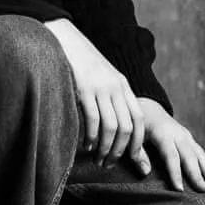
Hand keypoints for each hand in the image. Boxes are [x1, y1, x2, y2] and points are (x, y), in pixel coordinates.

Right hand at [40, 19, 140, 160]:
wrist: (65, 40)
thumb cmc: (81, 65)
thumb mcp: (103, 80)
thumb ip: (111, 100)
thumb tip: (116, 129)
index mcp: (123, 87)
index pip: (139, 119)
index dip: (138, 143)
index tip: (134, 160)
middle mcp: (116, 88)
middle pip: (127, 128)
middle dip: (120, 151)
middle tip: (110, 164)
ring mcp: (101, 88)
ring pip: (111, 127)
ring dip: (106, 149)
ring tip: (98, 159)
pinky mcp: (84, 89)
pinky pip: (93, 120)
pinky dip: (92, 137)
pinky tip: (87, 145)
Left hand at [126, 99, 204, 191]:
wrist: (149, 108)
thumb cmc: (138, 124)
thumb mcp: (134, 134)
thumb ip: (137, 153)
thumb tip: (145, 173)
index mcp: (163, 133)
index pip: (171, 155)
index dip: (175, 172)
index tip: (179, 189)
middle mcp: (178, 134)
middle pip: (190, 155)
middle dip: (197, 174)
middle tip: (203, 190)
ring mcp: (185, 136)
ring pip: (199, 153)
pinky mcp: (189, 138)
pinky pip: (200, 153)